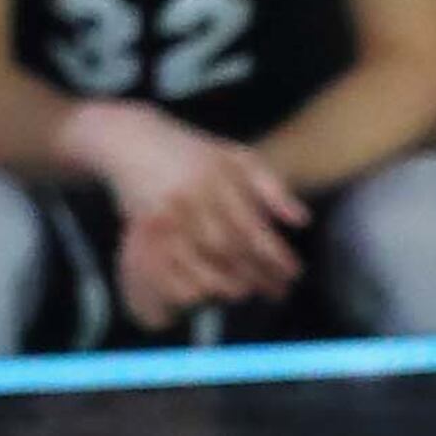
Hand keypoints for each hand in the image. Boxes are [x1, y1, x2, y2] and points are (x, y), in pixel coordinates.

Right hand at [88, 108, 306, 327]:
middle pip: (230, 247)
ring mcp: (166, 210)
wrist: (133, 141)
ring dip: (227, 282)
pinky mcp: (143, 224)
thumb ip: (272, 187)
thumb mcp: (237, 157)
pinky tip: (209, 292)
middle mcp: (193, 195)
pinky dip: (190, 281)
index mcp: (220, 178)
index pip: (253, 227)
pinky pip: (170, 262)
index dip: (276, 256)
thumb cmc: (196, 152)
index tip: (294, 274)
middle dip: (256, 274)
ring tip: (249, 294)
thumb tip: (302, 221)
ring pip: (200, 258)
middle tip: (278, 291)